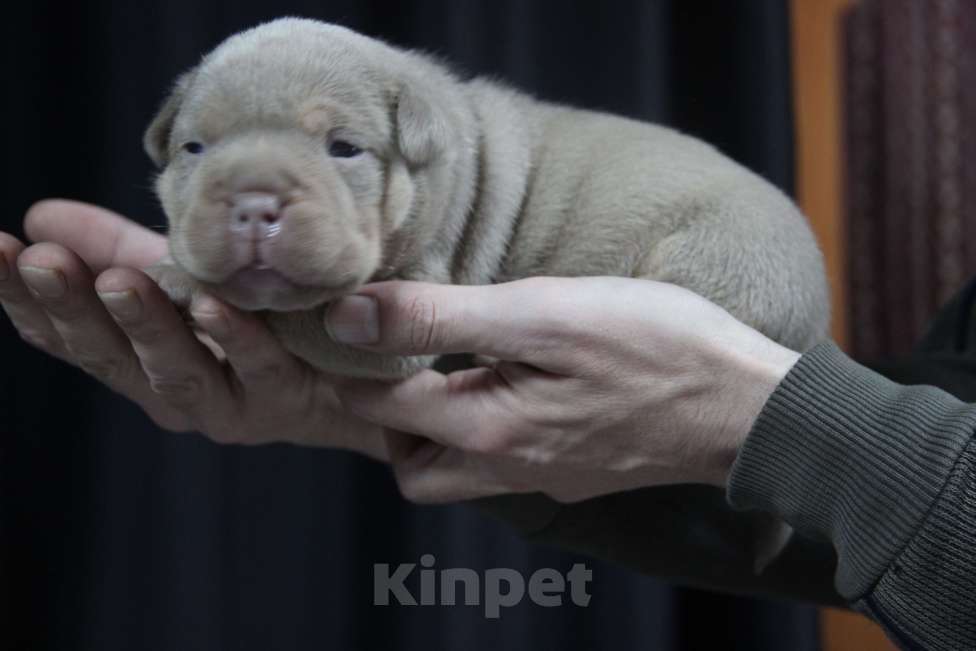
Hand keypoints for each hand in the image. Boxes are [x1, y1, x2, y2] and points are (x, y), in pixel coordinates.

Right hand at [0, 200, 386, 457]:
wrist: (340, 375)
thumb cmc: (247, 320)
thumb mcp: (175, 279)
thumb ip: (112, 250)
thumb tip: (40, 213)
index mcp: (132, 358)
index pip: (64, 331)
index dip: (23, 298)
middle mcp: (164, 389)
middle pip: (106, 353)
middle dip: (69, 306)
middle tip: (40, 260)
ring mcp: (221, 403)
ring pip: (172, 369)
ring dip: (142, 325)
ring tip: (117, 280)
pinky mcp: (278, 400)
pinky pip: (255, 367)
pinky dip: (233, 339)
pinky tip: (213, 305)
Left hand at [326, 278, 800, 502]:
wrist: (750, 406)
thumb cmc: (656, 347)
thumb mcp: (541, 314)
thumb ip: (440, 318)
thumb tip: (348, 316)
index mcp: (485, 427)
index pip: (376, 405)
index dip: (348, 364)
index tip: (339, 326)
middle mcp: (506, 467)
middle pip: (411, 463)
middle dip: (388, 418)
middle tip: (400, 359)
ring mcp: (545, 477)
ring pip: (459, 470)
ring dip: (439, 428)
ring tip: (455, 366)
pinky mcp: (578, 472)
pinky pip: (507, 463)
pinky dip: (489, 430)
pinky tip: (516, 383)